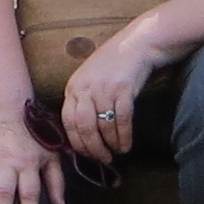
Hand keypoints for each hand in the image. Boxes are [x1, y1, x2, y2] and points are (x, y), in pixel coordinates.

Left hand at [55, 19, 167, 168]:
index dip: (76, 142)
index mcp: (73, 87)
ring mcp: (104, 88)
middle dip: (93, 148)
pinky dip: (124, 136)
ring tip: (117, 152)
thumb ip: (82, 101)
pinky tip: (127, 144)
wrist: (136, 44)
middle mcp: (85, 88)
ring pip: (104, 126)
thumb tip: (82, 133)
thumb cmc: (112, 64)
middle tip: (102, 159)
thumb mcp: (88, 79)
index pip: (68, 121)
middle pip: (84, 127)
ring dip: (111, 144)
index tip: (85, 154)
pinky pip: (122, 120)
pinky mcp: (123, 89)